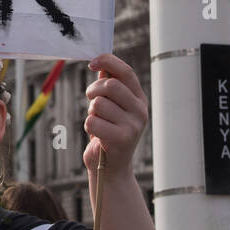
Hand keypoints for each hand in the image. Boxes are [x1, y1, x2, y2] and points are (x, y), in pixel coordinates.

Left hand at [83, 52, 147, 179]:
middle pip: (110, 86)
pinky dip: (88, 127)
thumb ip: (108, 85)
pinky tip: (97, 135)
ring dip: (91, 112)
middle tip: (90, 100)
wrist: (111, 168)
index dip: (108, 62)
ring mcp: (133, 126)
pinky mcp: (121, 139)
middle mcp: (140, 111)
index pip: (126, 72)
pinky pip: (92, 122)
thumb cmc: (108, 132)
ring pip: (98, 104)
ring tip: (98, 123)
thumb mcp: (112, 107)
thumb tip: (101, 62)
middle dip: (93, 91)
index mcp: (139, 99)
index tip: (91, 62)